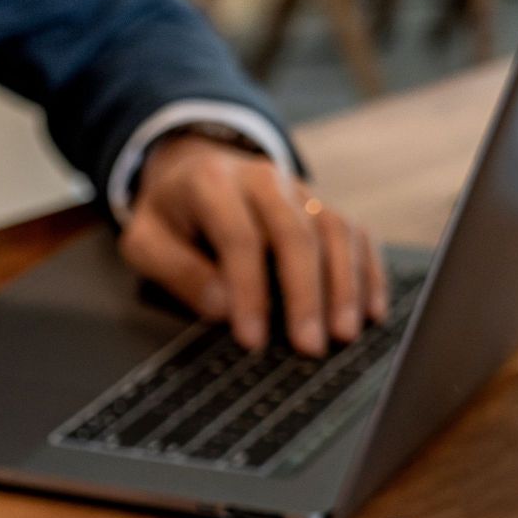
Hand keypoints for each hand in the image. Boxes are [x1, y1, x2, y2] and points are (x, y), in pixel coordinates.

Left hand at [121, 133, 386, 354]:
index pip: (240, 238)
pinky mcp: (322, 207)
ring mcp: (300, 190)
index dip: (249, 291)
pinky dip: (368, 272)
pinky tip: (372, 311)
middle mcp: (264, 179)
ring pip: (335, 230)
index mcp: (213, 183)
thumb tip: (223, 307)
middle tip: (310, 346)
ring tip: (345, 335)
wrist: (192, 171)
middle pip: (296, 233)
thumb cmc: (169, 217)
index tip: (253, 340)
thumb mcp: (145, 241)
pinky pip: (356, 234)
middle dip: (306, 295)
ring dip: (344, 285)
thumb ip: (176, 271)